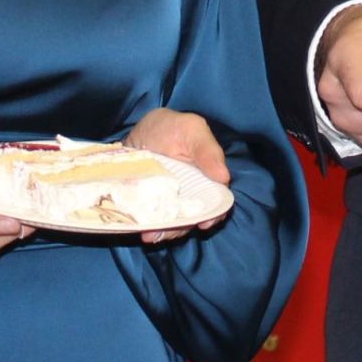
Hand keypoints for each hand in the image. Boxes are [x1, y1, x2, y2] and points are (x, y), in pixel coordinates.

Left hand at [126, 107, 231, 242]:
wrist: (139, 129)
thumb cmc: (171, 127)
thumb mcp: (190, 130)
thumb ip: (207, 150)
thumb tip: (224, 177)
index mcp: (208, 180)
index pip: (217, 202)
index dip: (213, 214)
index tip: (204, 223)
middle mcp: (191, 195)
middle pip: (192, 218)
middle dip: (180, 229)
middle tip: (163, 232)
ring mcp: (169, 201)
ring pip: (171, 222)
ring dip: (162, 231)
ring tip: (148, 234)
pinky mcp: (150, 205)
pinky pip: (152, 219)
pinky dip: (146, 225)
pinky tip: (138, 228)